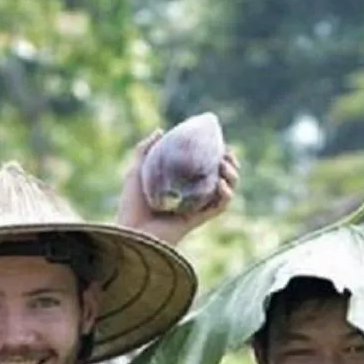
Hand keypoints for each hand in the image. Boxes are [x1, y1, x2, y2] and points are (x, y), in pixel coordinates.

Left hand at [114, 135, 239, 244]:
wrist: (132, 233)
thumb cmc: (131, 206)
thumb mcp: (136, 171)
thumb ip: (145, 149)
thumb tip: (161, 131)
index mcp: (181, 183)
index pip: (205, 167)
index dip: (216, 154)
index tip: (218, 142)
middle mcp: (192, 196)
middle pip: (221, 178)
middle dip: (230, 164)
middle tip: (226, 154)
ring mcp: (197, 208)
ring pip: (226, 192)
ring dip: (232, 177)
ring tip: (224, 165)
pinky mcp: (199, 219)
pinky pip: (220, 207)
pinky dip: (226, 194)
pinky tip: (220, 182)